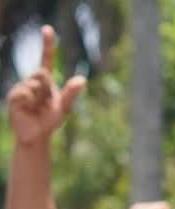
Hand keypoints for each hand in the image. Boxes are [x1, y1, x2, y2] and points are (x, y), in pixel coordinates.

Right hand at [6, 25, 85, 145]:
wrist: (36, 135)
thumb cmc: (50, 121)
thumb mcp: (63, 107)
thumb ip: (71, 93)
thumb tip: (82, 79)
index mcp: (46, 81)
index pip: (46, 59)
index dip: (47, 45)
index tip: (48, 29)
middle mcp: (32, 81)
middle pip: (42, 73)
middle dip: (47, 88)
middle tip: (45, 102)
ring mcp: (22, 87)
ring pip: (33, 84)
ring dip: (39, 98)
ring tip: (36, 107)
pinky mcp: (14, 96)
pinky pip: (24, 93)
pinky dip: (29, 101)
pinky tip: (28, 108)